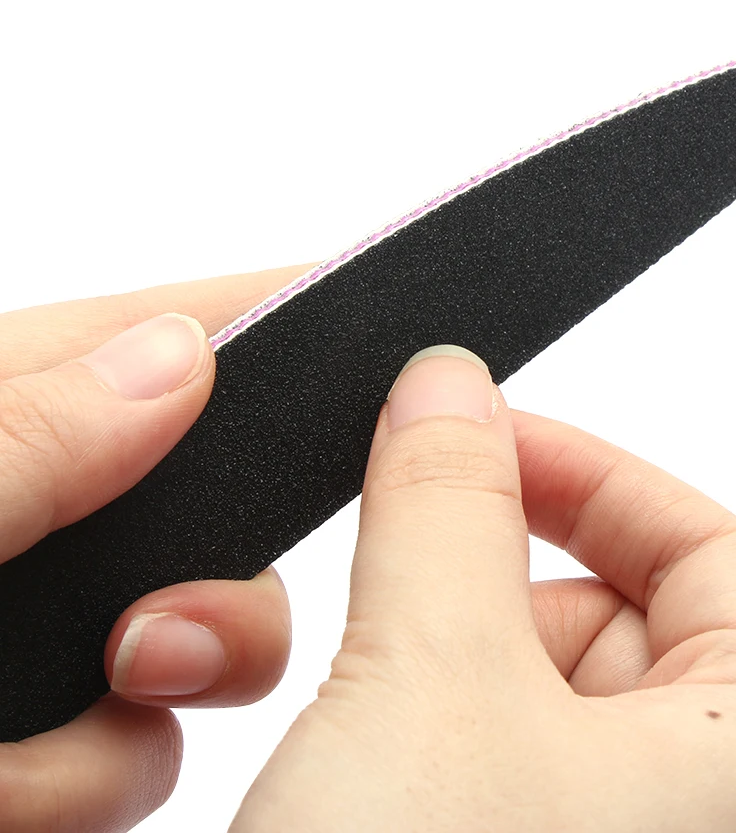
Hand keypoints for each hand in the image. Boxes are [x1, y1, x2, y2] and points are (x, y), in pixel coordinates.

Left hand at [0, 265, 309, 830]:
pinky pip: (128, 749)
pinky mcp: (24, 739)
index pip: (150, 333)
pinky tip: (5, 804)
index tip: (354, 300)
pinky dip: (82, 786)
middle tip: (154, 650)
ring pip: (179, 647)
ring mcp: (22, 631)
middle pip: (199, 504)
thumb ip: (16, 438)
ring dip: (112, 730)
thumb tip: (179, 359)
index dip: (263, 311)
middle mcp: (13, 514)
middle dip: (209, 592)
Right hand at [232, 346, 735, 831]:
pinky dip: (431, 736)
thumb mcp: (428, 679)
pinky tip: (371, 788)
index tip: (483, 437)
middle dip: (495, 588)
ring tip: (370, 734)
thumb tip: (451, 386)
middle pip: (618, 616)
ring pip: (545, 696)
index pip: (708, 543)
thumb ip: (447, 502)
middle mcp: (733, 824)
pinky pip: (502, 767)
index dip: (590, 474)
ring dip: (445, 671)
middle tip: (395, 601)